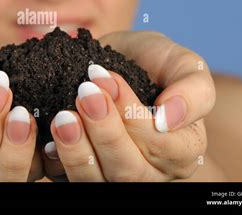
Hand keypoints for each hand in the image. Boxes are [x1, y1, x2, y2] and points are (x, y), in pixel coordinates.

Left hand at [43, 31, 214, 180]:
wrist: (116, 60)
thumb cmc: (152, 62)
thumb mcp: (182, 63)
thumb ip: (194, 90)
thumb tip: (170, 119)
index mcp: (180, 151)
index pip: (161, 147)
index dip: (133, 116)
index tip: (109, 79)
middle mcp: (149, 171)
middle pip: (127, 171)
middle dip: (104, 131)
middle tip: (84, 92)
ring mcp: (113, 175)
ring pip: (95, 182)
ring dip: (77, 150)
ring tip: (63, 116)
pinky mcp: (82, 172)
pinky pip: (66, 179)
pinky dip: (56, 161)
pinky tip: (48, 138)